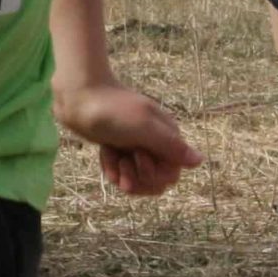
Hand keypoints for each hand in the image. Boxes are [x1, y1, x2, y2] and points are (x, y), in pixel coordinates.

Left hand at [59, 81, 202, 197]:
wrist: (77, 96)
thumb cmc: (112, 110)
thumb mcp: (144, 128)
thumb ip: (171, 146)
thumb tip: (200, 161)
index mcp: (167, 136)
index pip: (172, 174)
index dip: (156, 175)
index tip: (139, 158)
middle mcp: (154, 142)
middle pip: (155, 180)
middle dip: (138, 179)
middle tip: (124, 164)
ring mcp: (135, 146)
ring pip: (137, 178)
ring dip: (123, 176)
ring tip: (112, 162)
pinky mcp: (118, 148)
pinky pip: (120, 171)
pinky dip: (111, 168)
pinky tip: (104, 155)